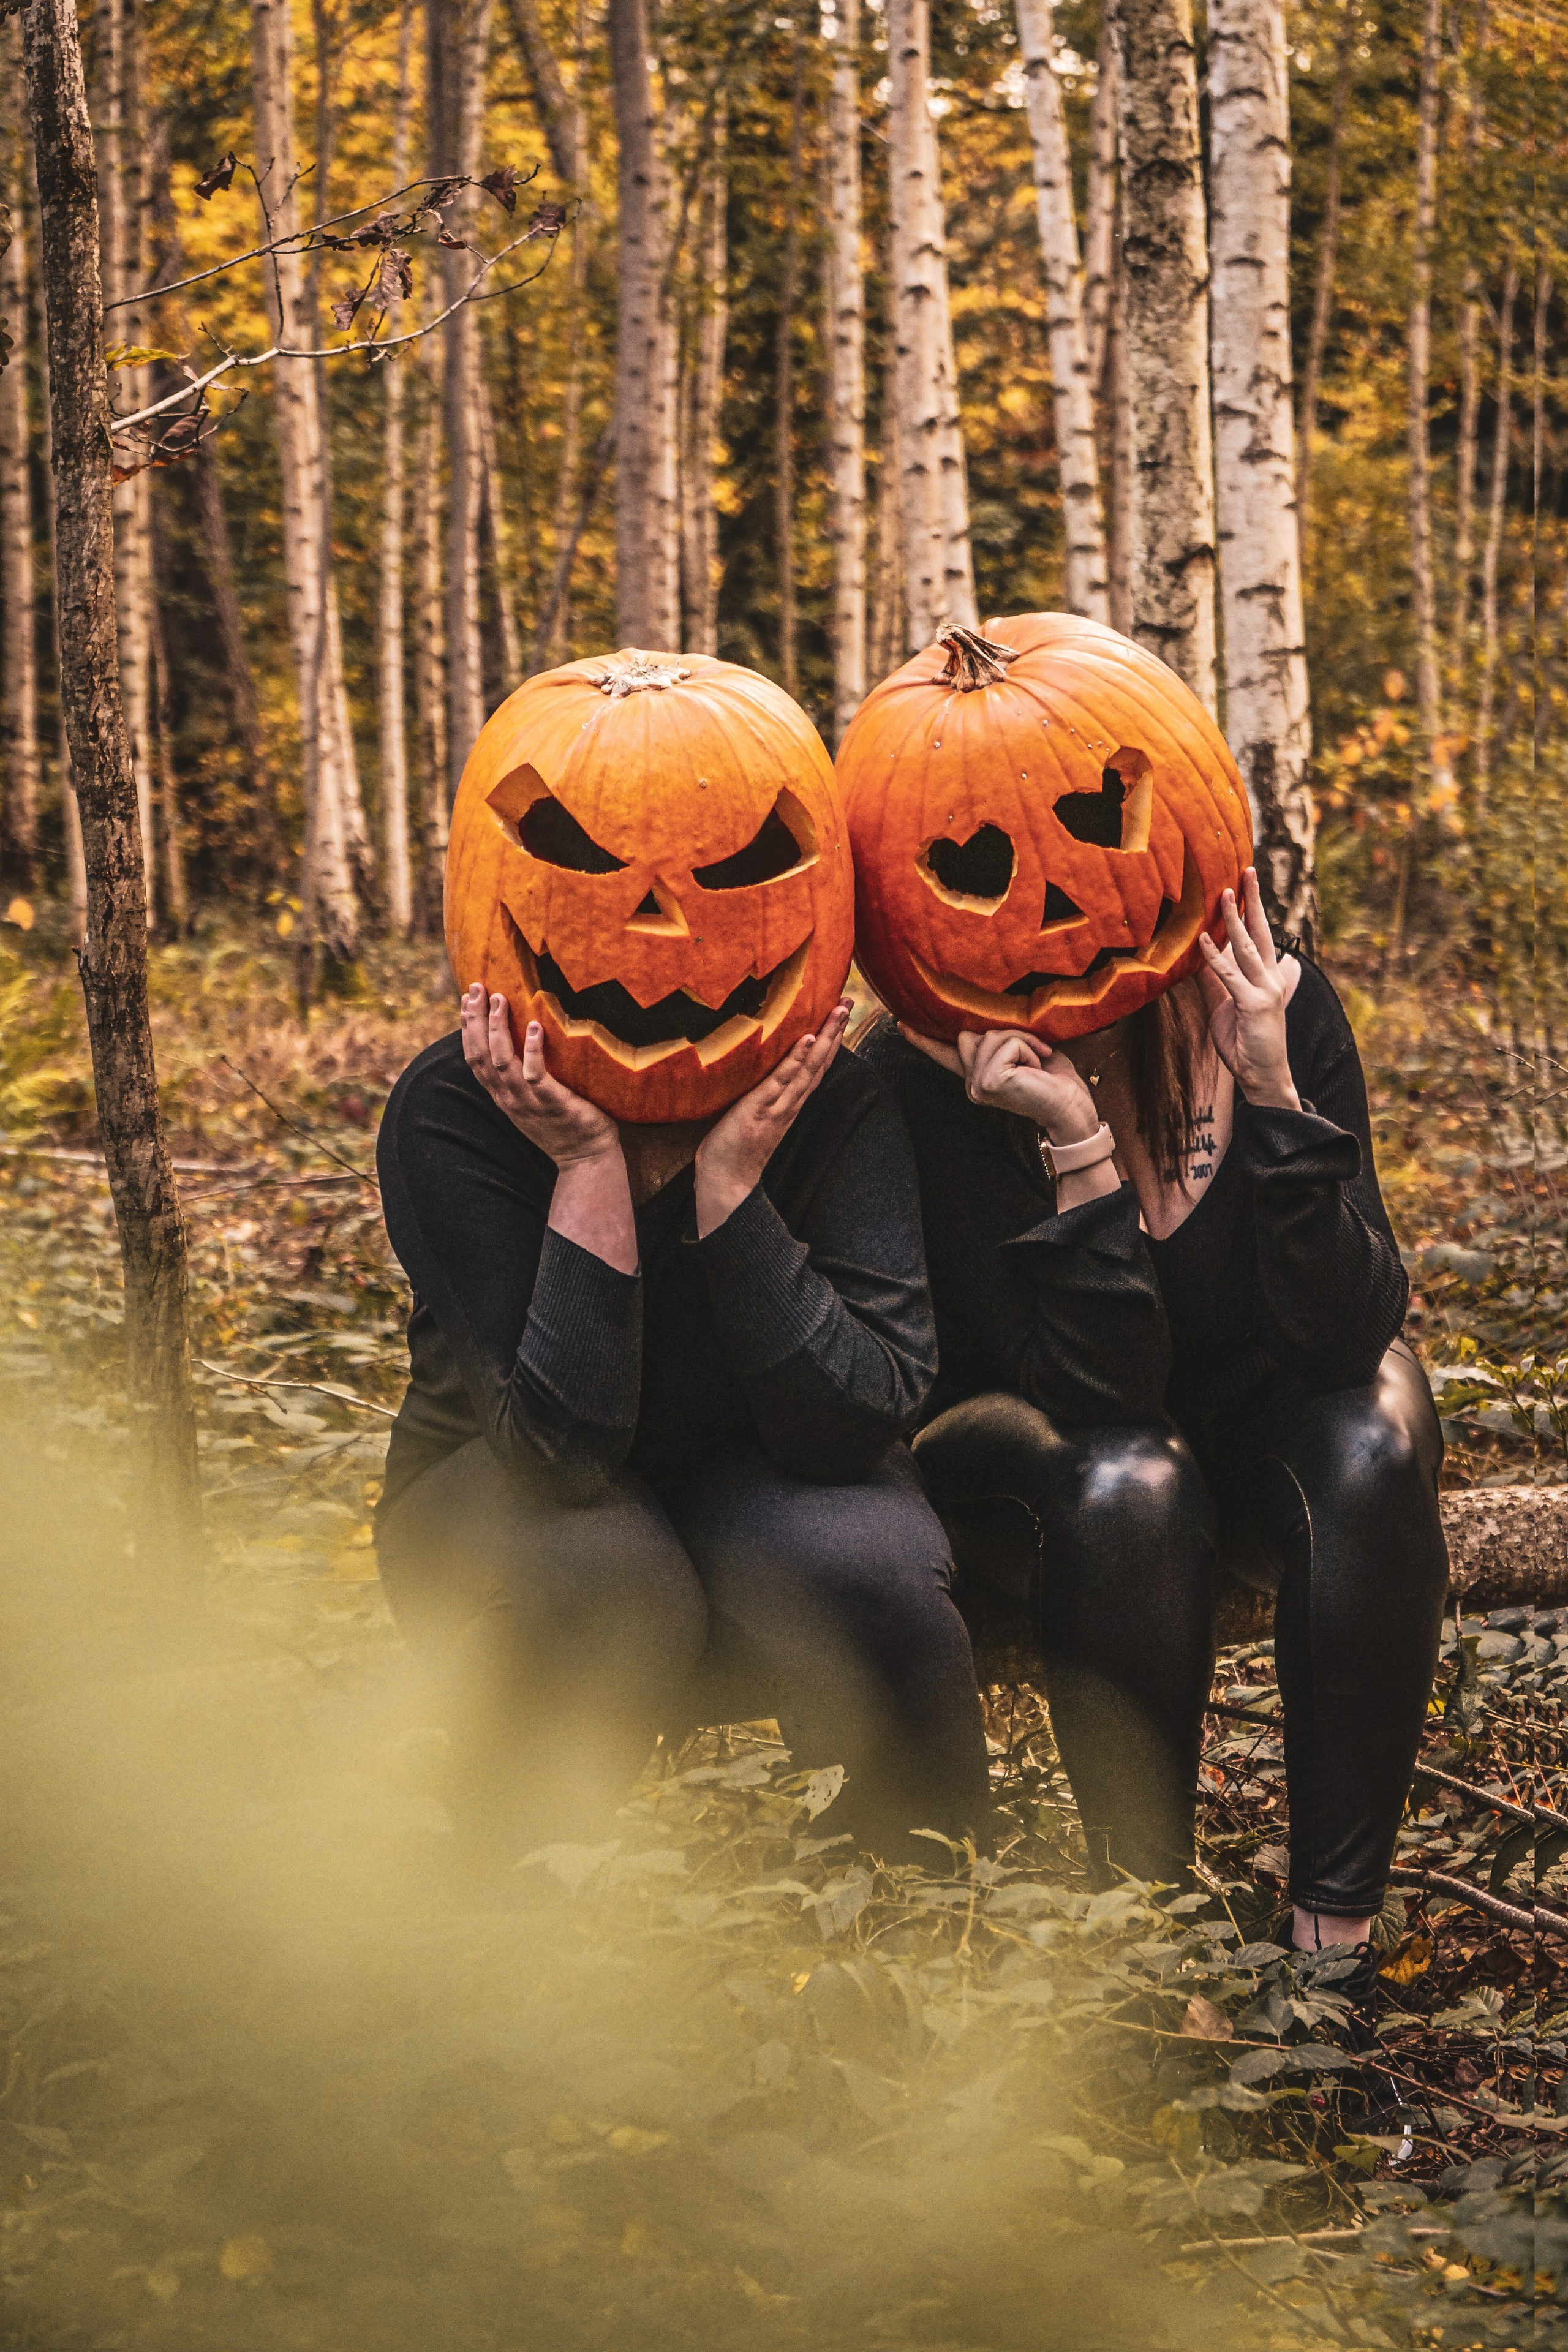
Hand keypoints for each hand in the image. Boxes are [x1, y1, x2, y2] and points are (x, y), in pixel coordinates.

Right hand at [460, 984, 621, 1165]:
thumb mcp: (532, 1098)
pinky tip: (536, 1027)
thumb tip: (523, 1035)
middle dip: (475, 1020)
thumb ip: (522, 1073)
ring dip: (498, 1029)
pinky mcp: (553, 1104)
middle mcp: (509, 1098)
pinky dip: (533, 1051)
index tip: (467, 998)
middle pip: (482, 1056)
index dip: (467, 1028)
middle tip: (476, 988)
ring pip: (502, 1063)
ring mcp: (529, 1102)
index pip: (475, 1057)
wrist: (586, 1158)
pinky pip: (536, 1076)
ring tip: (500, 999)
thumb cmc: (563, 1122)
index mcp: (502, 1095)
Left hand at [694, 1002, 850, 1236]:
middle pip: (820, 1062)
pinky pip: (782, 1081)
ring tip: (838, 1011)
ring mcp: (778, 1105)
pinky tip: (808, 1040)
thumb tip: (757, 1066)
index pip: (815, 1065)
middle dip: (835, 1031)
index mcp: (789, 1101)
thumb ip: (762, 1093)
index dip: (830, 1039)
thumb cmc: (733, 1146)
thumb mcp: (752, 1112)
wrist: (725, 1182)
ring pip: (809, 1068)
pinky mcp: (760, 1109)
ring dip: (825, 1038)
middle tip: (848, 1000)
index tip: (840, 1011)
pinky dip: (798, 1060)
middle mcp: (790, 1102)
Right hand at [899, 1022, 1100, 1143]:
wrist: (1072, 1107)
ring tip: (1036, 1065)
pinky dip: (1028, 1049)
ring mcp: (976, 1085)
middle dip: (1009, 1034)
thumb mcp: (1023, 1052)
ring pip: (991, 1035)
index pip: (945, 1053)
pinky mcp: (988, 1082)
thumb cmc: (1055, 1079)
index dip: (922, 1038)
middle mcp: (972, 1083)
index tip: (900, 1023)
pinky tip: (1035, 1070)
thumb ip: (998, 1041)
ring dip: (1023, 1041)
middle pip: (973, 1033)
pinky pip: (1007, 1043)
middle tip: (1034, 1058)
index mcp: (978, 1075)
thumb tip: (975, 1029)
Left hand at [1196, 869, 1300, 1110]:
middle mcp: (1271, 978)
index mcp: (1268, 977)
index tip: (1245, 885)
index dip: (1252, 910)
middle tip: (1248, 870)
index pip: (1260, 937)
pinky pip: (1230, 975)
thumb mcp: (1225, 1007)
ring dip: (1234, 919)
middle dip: (1254, 900)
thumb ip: (1214, 982)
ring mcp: (1265, 990)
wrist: (1262, 1078)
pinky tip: (1203, 940)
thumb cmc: (1246, 1045)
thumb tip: (1197, 960)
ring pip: (1247, 946)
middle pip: (1262, 931)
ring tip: (1225, 892)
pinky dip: (1215, 957)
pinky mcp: (1253, 1004)